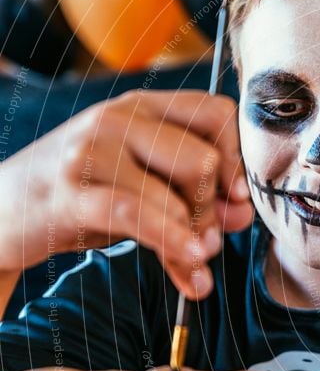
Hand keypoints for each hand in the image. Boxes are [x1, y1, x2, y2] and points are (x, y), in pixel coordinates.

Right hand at [0, 89, 253, 298]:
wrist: (2, 210)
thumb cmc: (84, 196)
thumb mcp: (146, 191)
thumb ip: (197, 201)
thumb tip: (244, 215)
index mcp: (143, 108)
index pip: (217, 112)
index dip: (237, 159)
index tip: (236, 198)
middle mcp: (120, 118)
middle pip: (204, 159)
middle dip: (213, 209)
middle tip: (206, 238)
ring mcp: (92, 149)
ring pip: (177, 193)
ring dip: (195, 238)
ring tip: (195, 260)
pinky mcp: (72, 189)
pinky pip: (139, 215)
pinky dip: (172, 242)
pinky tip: (190, 263)